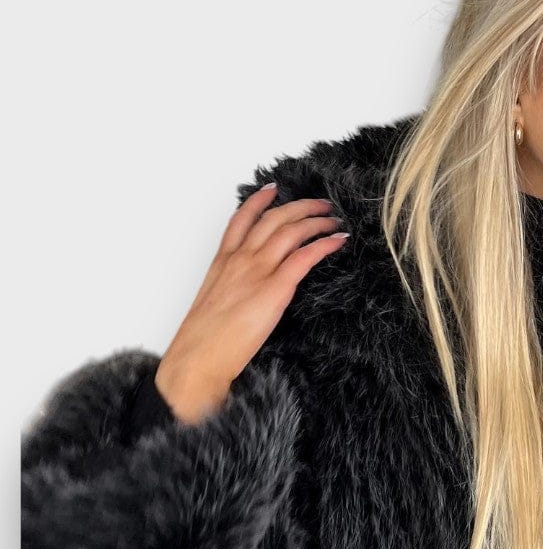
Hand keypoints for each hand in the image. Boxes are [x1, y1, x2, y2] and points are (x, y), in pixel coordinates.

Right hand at [156, 183, 347, 424]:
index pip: (241, 220)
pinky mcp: (275, 289)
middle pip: (273, 220)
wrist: (198, 358)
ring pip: (291, 231)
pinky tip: (337, 241)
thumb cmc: (203, 341)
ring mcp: (257, 272)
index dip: (258, 202)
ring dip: (317, 221)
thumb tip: (248, 292)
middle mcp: (239, 260)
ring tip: (334, 219)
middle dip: (300, 206)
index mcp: (221, 263)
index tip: (273, 189)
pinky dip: (324, 244)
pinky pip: (305, 256)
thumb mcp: (214, 305)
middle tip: (320, 204)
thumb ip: (232, 289)